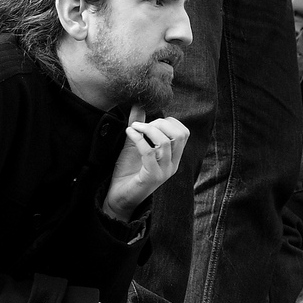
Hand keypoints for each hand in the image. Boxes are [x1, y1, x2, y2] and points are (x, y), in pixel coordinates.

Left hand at [102, 106, 188, 221]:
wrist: (119, 198)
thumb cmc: (128, 172)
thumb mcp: (134, 145)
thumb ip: (139, 126)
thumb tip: (138, 104)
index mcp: (173, 157)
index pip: (183, 132)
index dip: (168, 121)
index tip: (149, 122)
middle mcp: (172, 165)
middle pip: (180, 135)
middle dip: (160, 123)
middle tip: (142, 125)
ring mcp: (164, 172)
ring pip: (166, 142)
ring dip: (148, 129)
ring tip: (134, 127)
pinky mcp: (151, 177)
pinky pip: (149, 152)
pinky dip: (138, 138)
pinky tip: (129, 132)